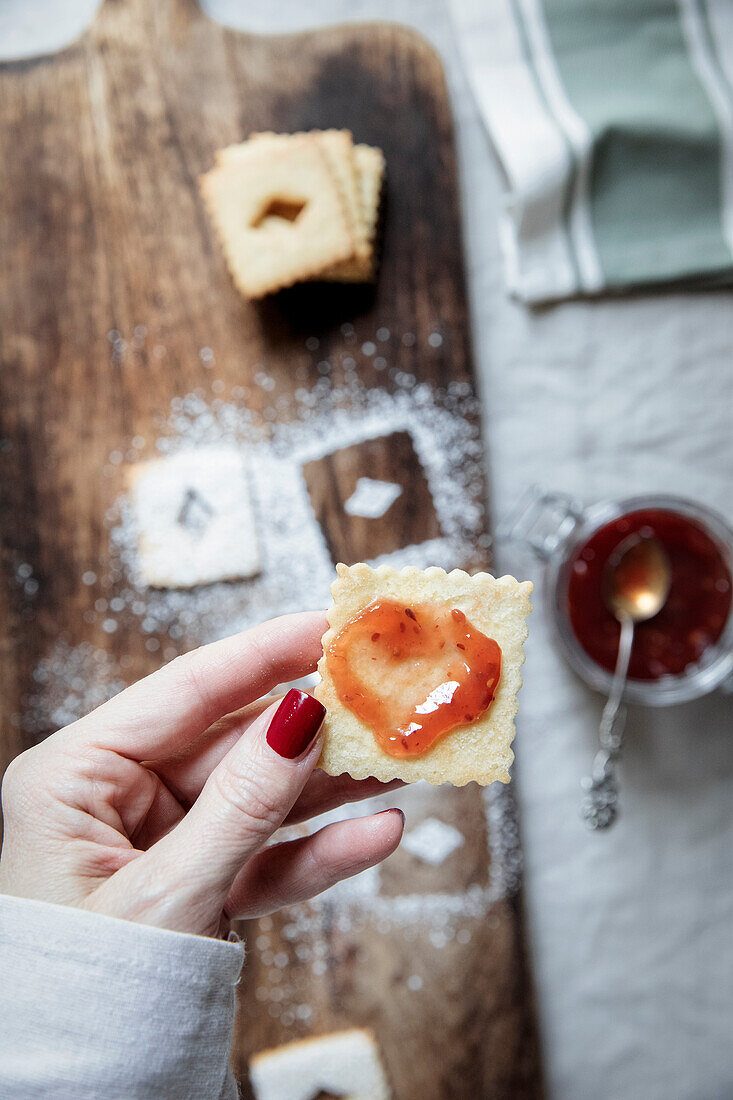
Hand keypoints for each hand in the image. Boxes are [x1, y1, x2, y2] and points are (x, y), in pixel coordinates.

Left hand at [0, 612, 403, 937]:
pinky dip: (321, 851)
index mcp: (75, 776)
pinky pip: (268, 858)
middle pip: (235, 741)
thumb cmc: (83, 997)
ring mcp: (163, 841)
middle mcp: (118, 798)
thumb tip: (303, 717)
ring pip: (263, 797)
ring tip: (404, 757)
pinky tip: (377, 832)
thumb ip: (241, 806)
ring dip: (333, 784)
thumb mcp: (164, 897)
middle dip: (317, 725)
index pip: (185, 690)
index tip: (329, 624)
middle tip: (385, 694)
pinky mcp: (199, 885)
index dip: (265, 653)